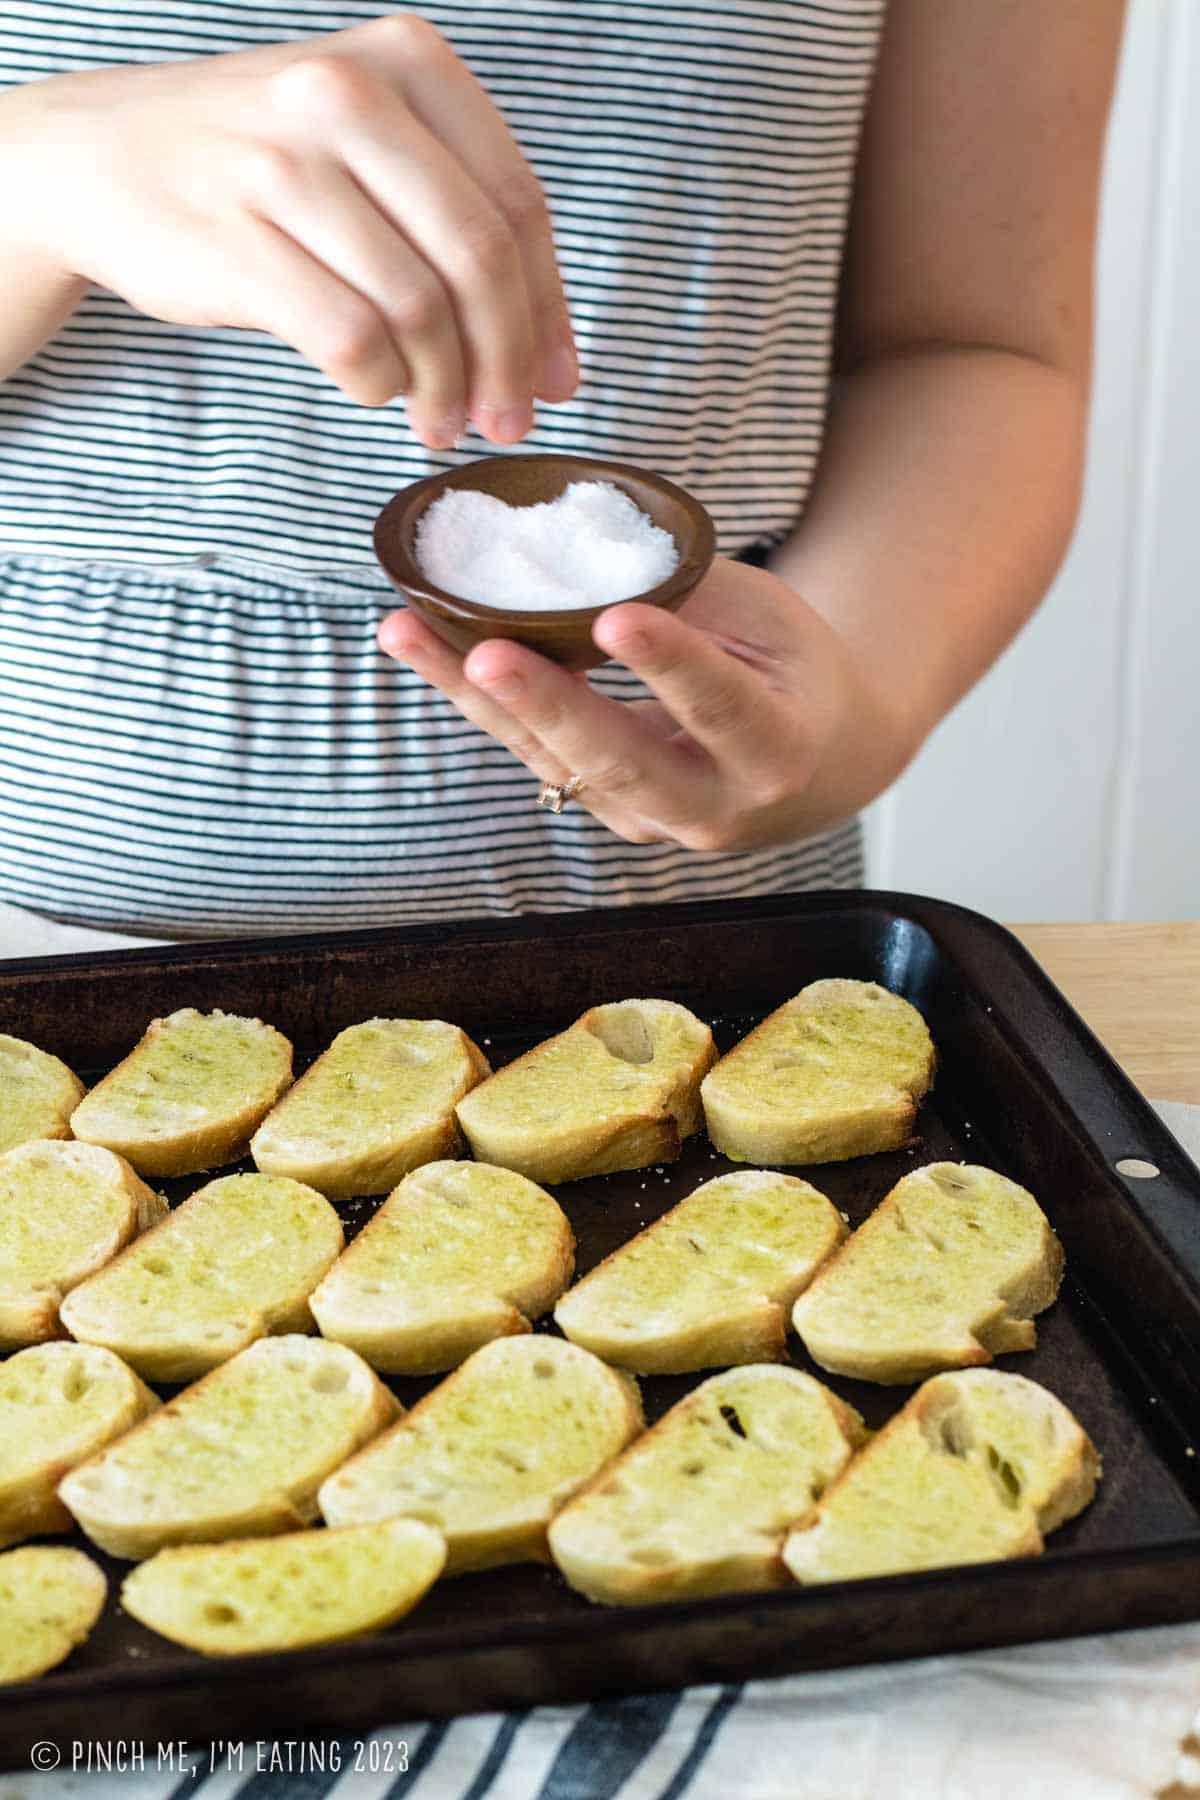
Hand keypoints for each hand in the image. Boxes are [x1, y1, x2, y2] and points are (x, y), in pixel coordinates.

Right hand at [1, 13, 576, 444]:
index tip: (557, 380)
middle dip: (507, 362)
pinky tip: (373, 391)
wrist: (101, 158)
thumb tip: (547, 354)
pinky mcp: (240, 237)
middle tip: (508, 422)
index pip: (517, 205)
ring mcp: (289, 164)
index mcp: (407, 63)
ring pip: (418, 309)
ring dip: (442, 388)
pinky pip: (349, 339)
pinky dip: (376, 385)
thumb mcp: (364, 142)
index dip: (548, 310)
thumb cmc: (257, 167)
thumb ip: (453, 216)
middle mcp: (350, 96)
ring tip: (438, 422)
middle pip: (478, 260)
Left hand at [378, 557, 913, 849]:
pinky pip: (535, 753)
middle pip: (620, 759)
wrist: (812, 763)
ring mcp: (649, 819)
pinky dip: (479, 699)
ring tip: (407, 631)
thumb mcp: (770, 622)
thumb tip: (585, 550)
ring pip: (555, 760)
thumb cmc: (791, 672)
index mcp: (778, 752)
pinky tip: (421, 644)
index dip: (670, 665)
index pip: (722, 706)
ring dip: (475, 696)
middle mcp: (711, 805)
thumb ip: (690, 597)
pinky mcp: (603, 809)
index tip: (619, 619)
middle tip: (485, 654)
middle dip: (547, 705)